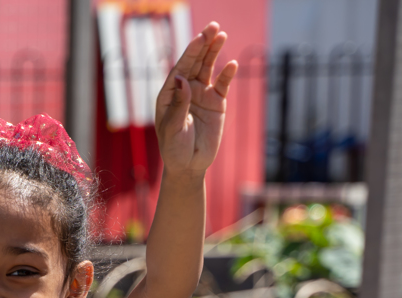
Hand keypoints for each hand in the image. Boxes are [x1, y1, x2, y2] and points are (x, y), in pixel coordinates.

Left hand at [155, 22, 237, 176]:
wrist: (189, 166)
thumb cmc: (174, 149)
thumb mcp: (173, 128)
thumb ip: (179, 104)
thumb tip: (182, 78)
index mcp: (169, 94)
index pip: (179, 69)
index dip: (189, 53)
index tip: (198, 39)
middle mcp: (185, 90)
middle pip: (194, 63)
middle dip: (203, 45)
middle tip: (213, 27)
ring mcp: (201, 95)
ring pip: (208, 69)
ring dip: (214, 52)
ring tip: (222, 35)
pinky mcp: (217, 103)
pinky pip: (222, 85)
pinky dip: (227, 74)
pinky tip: (231, 64)